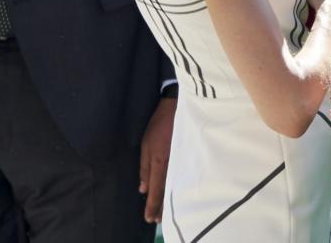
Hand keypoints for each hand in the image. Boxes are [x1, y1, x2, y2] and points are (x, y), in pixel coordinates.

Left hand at [139, 97, 175, 222]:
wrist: (178, 108)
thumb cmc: (159, 125)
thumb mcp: (145, 144)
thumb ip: (144, 168)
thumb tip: (143, 189)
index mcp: (158, 162)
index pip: (156, 189)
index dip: (152, 205)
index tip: (148, 218)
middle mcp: (171, 165)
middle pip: (167, 192)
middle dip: (161, 207)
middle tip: (156, 221)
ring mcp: (181, 161)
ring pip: (175, 187)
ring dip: (169, 202)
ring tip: (164, 214)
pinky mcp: (187, 157)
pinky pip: (182, 177)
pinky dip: (177, 189)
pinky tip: (177, 196)